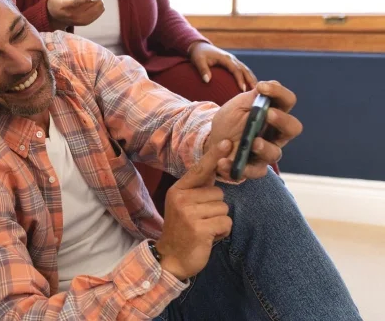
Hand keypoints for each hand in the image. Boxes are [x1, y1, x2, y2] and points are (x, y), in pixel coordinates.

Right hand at [46, 0, 107, 29]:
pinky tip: (91, 1)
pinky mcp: (87, 22)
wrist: (55, 18)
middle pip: (92, 2)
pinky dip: (99, 3)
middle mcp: (73, 14)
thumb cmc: (56, 1)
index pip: (76, 2)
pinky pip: (100, 10)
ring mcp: (81, 20)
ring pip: (99, 6)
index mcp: (64, 5)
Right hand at [157, 139, 232, 280]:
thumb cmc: (183, 230)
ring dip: (219, 221)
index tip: (228, 141)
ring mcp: (189, 213)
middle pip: (218, 192)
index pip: (199, 169)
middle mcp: (181, 198)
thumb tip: (216, 168)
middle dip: (216, 208)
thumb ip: (198, 189)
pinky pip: (226, 222)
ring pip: (224, 208)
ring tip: (204, 229)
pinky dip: (222, 231)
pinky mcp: (199, 228)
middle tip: (201, 220)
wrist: (171, 258)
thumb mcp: (185, 205)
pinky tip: (208, 237)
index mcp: (178, 190)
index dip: (215, 155)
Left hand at [188, 42, 257, 91]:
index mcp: (225, 58)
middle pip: (245, 70)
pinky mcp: (232, 62)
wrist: (199, 46)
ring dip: (251, 79)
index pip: (236, 70)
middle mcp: (232, 58)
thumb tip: (207, 81)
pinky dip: (248, 76)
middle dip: (250, 80)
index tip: (242, 89)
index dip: (240, 80)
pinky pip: (242, 70)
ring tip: (256, 90)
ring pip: (246, 69)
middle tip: (255, 92)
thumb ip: (203, 70)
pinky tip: (250, 84)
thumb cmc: (198, 54)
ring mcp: (233, 60)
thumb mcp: (198, 61)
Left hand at [205, 81, 302, 179]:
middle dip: (282, 120)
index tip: (261, 87)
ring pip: (275, 153)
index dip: (279, 93)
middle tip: (267, 113)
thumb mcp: (238, 105)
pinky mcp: (254, 168)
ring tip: (252, 142)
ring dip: (264, 147)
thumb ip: (251, 98)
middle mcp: (276, 134)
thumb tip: (263, 87)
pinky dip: (236, 167)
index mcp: (275, 113)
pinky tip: (223, 161)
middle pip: (293, 128)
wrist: (213, 141)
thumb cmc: (231, 120)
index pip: (287, 101)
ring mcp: (267, 152)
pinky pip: (252, 171)